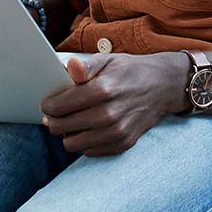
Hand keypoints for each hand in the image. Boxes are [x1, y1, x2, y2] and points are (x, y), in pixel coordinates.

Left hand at [40, 50, 187, 155]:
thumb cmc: (130, 71)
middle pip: (61, 127)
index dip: (48, 105)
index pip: (58, 107)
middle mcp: (109, 114)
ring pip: (72, 144)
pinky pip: (89, 151)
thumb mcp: (108, 60)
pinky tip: (92, 127)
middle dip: (54, 120)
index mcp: (103, 89)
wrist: (164, 86)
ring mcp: (117, 131)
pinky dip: (86, 141)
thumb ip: (84, 67)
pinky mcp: (123, 143)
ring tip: (75, 120)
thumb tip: (70, 68)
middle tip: (57, 113)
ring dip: (69, 133)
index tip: (48, 102)